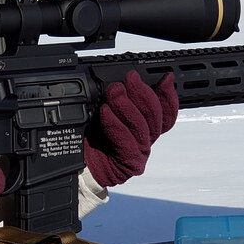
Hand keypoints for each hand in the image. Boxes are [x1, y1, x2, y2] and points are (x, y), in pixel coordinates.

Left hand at [83, 70, 176, 186]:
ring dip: (127, 106)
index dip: (168, 95)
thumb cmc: (88, 139)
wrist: (75, 166)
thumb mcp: (101, 110)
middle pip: (155, 116)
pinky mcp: (129, 164)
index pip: (165, 112)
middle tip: (130, 79)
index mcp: (144, 127)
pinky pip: (126, 142)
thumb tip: (123, 80)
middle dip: (142, 93)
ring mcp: (139, 153)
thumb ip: (117, 98)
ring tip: (114, 92)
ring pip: (141, 127)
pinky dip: (115, 124)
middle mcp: (145, 140)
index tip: (165, 78)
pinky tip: (105, 113)